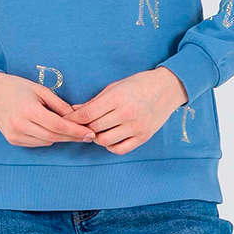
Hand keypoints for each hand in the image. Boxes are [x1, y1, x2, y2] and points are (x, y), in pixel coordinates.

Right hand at [0, 72, 97, 146]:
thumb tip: (77, 117)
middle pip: (54, 137)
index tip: (90, 133)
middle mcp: (21, 125)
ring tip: (73, 133)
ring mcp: (15, 135)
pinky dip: (47, 139)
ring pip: (46, 142)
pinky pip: (36, 143)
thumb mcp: (40, 90)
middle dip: (72, 137)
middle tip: (87, 135)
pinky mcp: (12, 140)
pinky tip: (53, 133)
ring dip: (61, 139)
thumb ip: (59, 105)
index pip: (59, 126)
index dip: (76, 132)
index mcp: (29, 110)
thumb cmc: (17, 87)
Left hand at [69, 68, 187, 154]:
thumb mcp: (115, 87)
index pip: (87, 113)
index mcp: (117, 98)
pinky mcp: (143, 137)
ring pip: (104, 141)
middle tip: (79, 126)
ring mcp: (136, 127)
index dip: (73, 119)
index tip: (66, 120)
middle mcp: (126, 113)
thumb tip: (74, 111)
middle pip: (93, 127)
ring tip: (95, 131)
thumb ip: (95, 101)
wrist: (168, 88)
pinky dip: (110, 146)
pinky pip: (120, 149)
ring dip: (96, 137)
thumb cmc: (139, 84)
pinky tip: (109, 138)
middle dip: (82, 127)